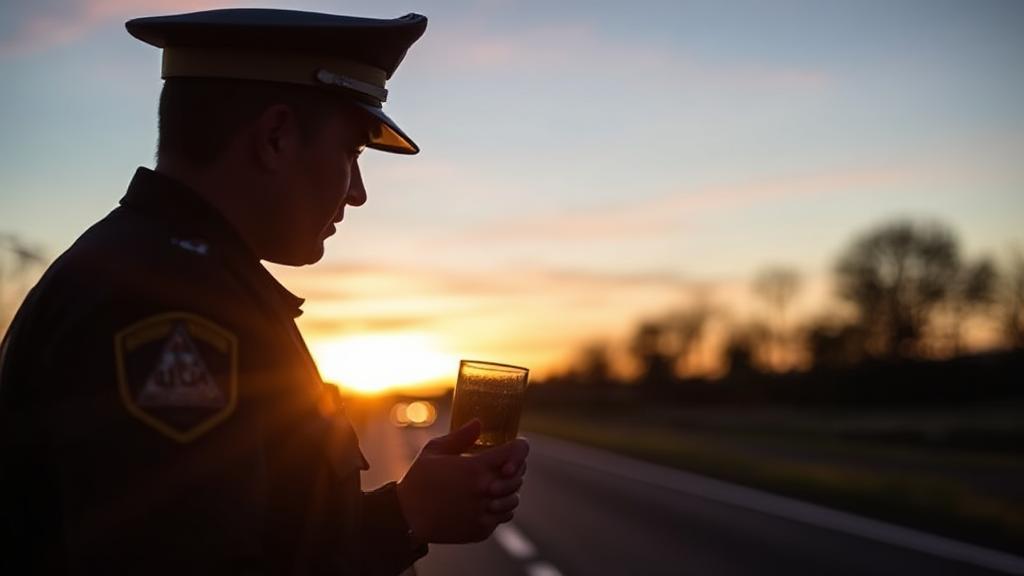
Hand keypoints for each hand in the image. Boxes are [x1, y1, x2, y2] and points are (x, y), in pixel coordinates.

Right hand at [396, 420, 529, 543]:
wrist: (406, 517)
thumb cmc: (419, 480)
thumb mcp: (435, 451)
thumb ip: (460, 436)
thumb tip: (479, 422)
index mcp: (475, 468)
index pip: (515, 452)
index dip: (520, 447)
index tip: (516, 446)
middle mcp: (484, 490)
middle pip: (519, 476)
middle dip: (515, 468)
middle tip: (506, 465)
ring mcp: (484, 512)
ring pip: (514, 499)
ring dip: (509, 490)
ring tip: (496, 485)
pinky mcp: (481, 530)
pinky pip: (503, 517)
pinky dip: (500, 509)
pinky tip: (487, 502)